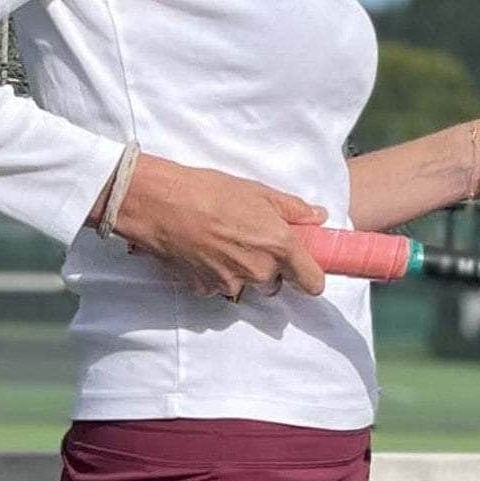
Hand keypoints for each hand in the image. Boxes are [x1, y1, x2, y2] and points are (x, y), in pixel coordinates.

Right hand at [96, 152, 329, 299]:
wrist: (161, 204)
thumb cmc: (210, 191)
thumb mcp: (258, 192)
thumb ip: (293, 209)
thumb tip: (318, 216)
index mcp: (280, 247)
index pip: (313, 283)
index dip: (309, 276)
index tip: (302, 266)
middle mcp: (259, 272)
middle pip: (275, 285)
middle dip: (268, 269)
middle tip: (250, 241)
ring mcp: (231, 284)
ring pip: (246, 286)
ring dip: (240, 271)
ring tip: (222, 242)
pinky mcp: (205, 289)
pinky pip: (218, 286)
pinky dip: (214, 273)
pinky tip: (203, 250)